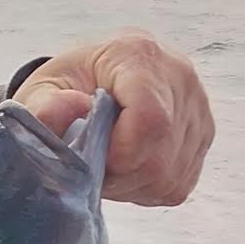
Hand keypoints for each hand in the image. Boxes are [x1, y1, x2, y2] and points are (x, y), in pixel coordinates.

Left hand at [13, 29, 212, 205]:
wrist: (96, 80)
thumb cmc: (68, 85)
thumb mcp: (41, 90)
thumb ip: (45, 106)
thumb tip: (72, 111)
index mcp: (139, 55)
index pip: (151, 119)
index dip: (120, 154)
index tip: (93, 156)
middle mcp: (180, 77)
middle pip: (161, 156)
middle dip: (119, 175)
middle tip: (93, 165)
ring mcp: (198, 108)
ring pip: (170, 175)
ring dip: (131, 184)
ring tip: (108, 162)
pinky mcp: (203, 135)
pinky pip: (178, 183)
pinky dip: (147, 187)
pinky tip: (128, 167)